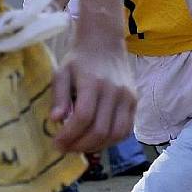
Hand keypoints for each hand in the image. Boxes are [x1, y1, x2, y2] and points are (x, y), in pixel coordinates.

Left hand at [50, 35, 135, 151]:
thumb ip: (58, 96)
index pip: (83, 117)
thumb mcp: (62, 73)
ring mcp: (127, 97)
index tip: (56, 143)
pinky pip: (127, 129)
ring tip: (82, 146)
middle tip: (66, 148)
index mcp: (93, 83)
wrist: (105, 42)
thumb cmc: (79, 59)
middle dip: (80, 145)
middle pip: (100, 130)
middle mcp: (114, 91)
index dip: (68, 135)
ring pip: (116, 133)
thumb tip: (56, 120)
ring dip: (97, 146)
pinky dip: (113, 140)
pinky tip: (98, 139)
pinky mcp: (135, 101)